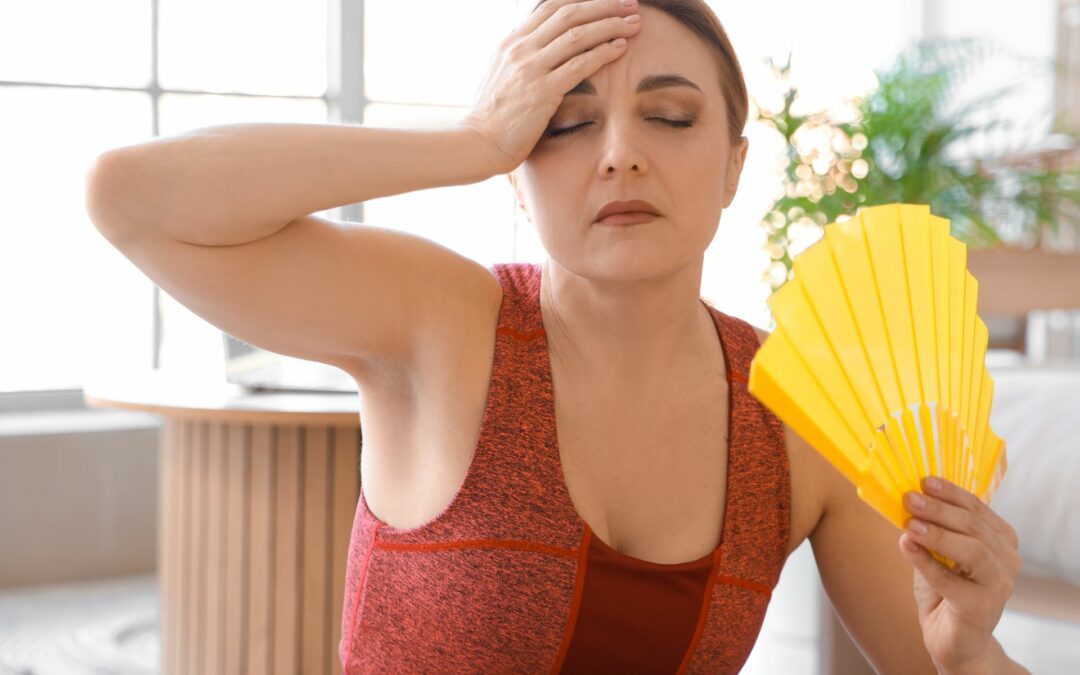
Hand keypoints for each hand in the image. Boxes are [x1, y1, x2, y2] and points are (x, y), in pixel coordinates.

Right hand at [461, 0, 642, 174]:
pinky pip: (579, 65)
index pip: (552, 7)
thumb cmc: (493, 117)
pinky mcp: (542, 91)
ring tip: (634, 23)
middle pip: (569, 14)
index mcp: (512, 42)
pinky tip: (621, 48)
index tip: (608, 0)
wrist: (479, 143)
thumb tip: (542, 48)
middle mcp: (520, 49)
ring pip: (577, 35)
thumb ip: (521, 58)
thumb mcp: (502, 75)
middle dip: (605, 5)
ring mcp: (530, 69)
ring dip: (610, 25)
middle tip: (631, 4)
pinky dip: (603, 53)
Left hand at [899, 476, 1022, 673]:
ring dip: (938, 534)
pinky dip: (926, 562)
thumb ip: (929, 527)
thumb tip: (905, 499)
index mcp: (1001, 541)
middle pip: (974, 527)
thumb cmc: (946, 590)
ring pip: (972, 551)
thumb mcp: (937, 552)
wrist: (955, 640)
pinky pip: (952, 582)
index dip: (950, 493)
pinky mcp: (981, 608)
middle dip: (939, 510)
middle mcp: (1007, 561)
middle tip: (909, 499)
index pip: (977, 509)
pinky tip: (906, 547)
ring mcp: (998, 586)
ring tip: (909, 524)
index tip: (923, 480)